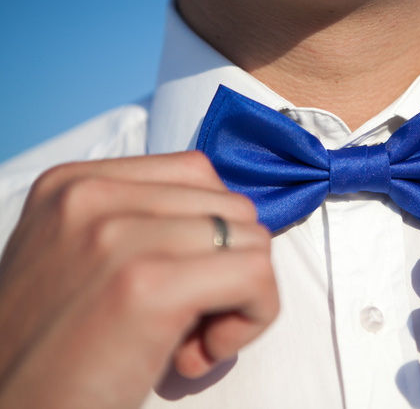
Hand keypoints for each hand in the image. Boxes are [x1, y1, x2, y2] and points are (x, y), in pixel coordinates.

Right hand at [0, 152, 278, 408]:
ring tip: (191, 338)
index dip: (211, 233)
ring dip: (241, 296)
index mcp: (75, 184)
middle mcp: (92, 197)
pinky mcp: (148, 285)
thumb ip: (141, 225)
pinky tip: (202, 353)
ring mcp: (118, 237)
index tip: (186, 282)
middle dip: (230, 264)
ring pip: (252, 241)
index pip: (198, 174)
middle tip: (191, 319)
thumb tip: (227, 225)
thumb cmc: (55, 350)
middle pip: (232, 207)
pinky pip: (256, 276)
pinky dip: (252, 318)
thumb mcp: (79, 259)